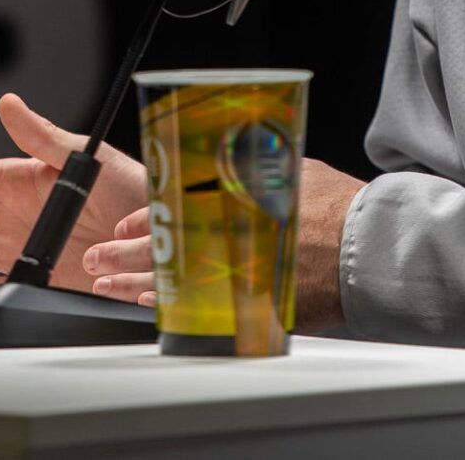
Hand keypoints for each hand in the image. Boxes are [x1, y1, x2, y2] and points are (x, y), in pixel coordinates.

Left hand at [84, 156, 367, 324]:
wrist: (369, 247)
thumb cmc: (337, 204)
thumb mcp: (288, 167)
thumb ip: (251, 167)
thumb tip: (230, 157)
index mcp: (232, 198)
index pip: (171, 209)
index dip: (143, 220)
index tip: (122, 228)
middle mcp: (227, 236)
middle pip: (163, 246)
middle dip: (124, 254)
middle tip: (95, 260)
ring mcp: (237, 272)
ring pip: (173, 279)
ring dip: (136, 282)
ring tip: (106, 286)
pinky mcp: (251, 302)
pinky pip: (200, 307)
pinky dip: (173, 306)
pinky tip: (152, 306)